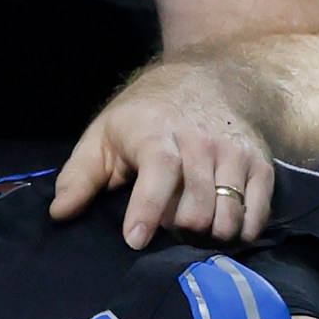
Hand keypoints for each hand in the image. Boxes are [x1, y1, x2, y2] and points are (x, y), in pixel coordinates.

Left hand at [50, 71, 275, 246]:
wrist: (206, 78)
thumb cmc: (144, 116)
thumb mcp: (103, 136)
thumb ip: (79, 176)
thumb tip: (60, 213)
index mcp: (156, 132)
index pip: (159, 170)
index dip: (148, 208)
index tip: (135, 240)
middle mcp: (200, 140)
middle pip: (197, 203)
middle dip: (179, 229)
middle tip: (167, 229)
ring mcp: (234, 152)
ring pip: (228, 211)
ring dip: (209, 233)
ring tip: (193, 227)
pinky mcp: (259, 163)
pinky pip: (257, 211)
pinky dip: (242, 229)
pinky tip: (223, 227)